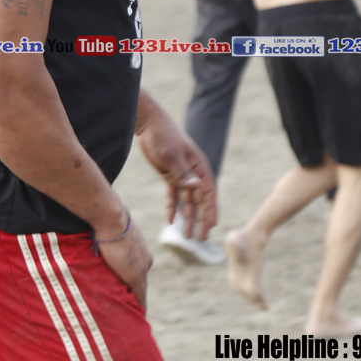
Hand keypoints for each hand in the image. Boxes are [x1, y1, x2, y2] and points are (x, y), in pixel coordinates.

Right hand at [95, 218, 151, 312]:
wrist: (112, 220)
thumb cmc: (110, 220)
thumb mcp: (115, 230)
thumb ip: (115, 237)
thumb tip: (105, 235)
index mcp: (142, 250)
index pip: (138, 268)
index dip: (132, 276)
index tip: (126, 283)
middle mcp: (146, 260)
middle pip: (141, 278)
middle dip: (134, 288)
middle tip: (127, 299)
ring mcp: (142, 268)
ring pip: (140, 288)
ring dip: (136, 298)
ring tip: (131, 308)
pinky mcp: (135, 276)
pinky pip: (139, 294)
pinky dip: (140, 304)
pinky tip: (139, 312)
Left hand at [137, 108, 216, 240]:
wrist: (148, 123)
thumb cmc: (163, 135)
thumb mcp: (171, 154)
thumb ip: (182, 172)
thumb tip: (196, 187)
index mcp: (198, 166)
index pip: (208, 191)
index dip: (211, 209)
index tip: (212, 225)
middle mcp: (193, 172)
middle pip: (199, 200)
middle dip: (201, 219)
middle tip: (202, 238)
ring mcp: (181, 174)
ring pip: (187, 200)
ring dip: (188, 217)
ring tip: (187, 236)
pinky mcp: (169, 174)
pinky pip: (173, 195)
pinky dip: (172, 207)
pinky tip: (170, 220)